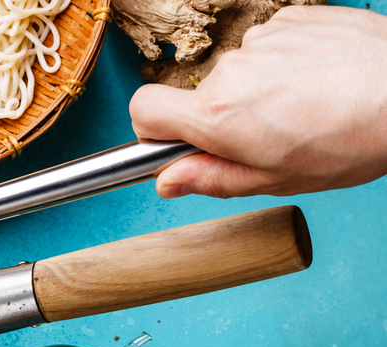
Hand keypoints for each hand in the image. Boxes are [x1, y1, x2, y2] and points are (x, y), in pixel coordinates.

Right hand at [129, 6, 386, 197]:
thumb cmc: (352, 141)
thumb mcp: (275, 179)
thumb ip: (211, 178)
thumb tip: (167, 181)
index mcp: (218, 115)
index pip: (144, 110)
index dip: (154, 131)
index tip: (182, 144)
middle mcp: (231, 70)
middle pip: (201, 95)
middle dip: (226, 116)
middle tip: (274, 137)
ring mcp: (263, 38)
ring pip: (240, 71)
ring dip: (262, 89)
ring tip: (309, 107)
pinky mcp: (293, 17)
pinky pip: (272, 46)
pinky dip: (288, 63)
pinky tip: (322, 80)